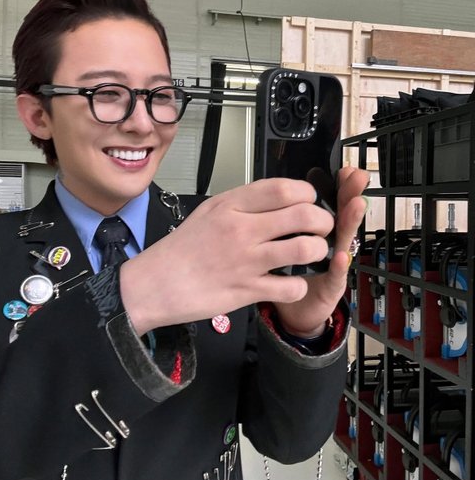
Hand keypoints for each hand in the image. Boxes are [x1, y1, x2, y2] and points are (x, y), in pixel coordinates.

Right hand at [120, 178, 336, 334]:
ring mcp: (246, 261)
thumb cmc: (182, 248)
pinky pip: (291, 287)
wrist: (155, 283)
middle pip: (303, 215)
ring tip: (313, 252)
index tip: (309, 201)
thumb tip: (278, 196)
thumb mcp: (208, 211)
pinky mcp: (247, 290)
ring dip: (317, 250)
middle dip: (323, 220)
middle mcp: (241, 230)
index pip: (284, 189)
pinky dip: (299, 285)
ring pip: (304, 249)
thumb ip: (243, 202)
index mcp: (231, 206)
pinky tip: (292, 282)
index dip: (307, 194)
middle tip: (322, 227)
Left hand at [273, 167, 369, 336]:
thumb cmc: (291, 273)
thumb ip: (287, 220)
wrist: (295, 310)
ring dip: (350, 222)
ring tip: (356, 205)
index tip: (344, 169)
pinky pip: (335, 276)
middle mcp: (332, 245)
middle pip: (341, 215)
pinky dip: (339, 267)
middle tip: (357, 177)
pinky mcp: (331, 288)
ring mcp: (335, 266)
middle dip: (350, 195)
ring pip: (344, 241)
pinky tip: (341, 256)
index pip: (329, 204)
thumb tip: (283, 190)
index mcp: (318, 231)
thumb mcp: (286, 242)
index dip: (337, 186)